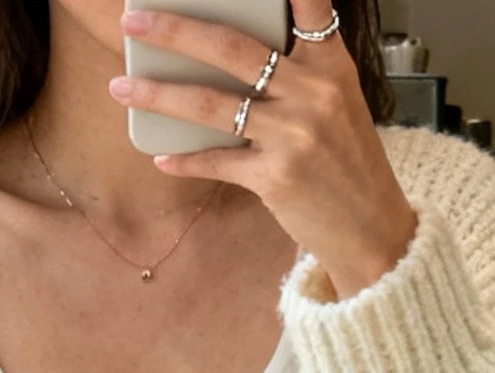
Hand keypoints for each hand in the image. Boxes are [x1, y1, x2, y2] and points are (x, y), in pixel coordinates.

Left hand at [111, 5, 417, 299]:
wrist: (372, 229)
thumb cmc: (348, 163)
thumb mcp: (338, 103)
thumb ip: (299, 71)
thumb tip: (232, 53)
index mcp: (330, 65)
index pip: (310, 5)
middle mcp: (313, 93)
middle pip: (231, 47)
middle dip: (174, 30)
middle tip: (134, 20)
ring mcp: (294, 135)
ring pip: (211, 103)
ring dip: (158, 93)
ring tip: (122, 86)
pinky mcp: (276, 177)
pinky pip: (217, 161)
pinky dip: (185, 160)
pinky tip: (161, 156)